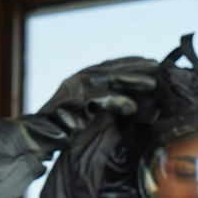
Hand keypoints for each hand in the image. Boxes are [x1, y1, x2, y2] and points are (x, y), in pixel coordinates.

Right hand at [38, 57, 158, 133]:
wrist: (40, 135)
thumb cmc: (62, 127)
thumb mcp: (84, 108)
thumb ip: (100, 100)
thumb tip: (128, 99)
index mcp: (81, 78)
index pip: (109, 66)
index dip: (130, 63)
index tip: (149, 62)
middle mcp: (79, 78)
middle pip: (114, 68)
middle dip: (137, 66)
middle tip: (157, 66)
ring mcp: (77, 88)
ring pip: (112, 78)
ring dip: (134, 80)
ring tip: (153, 84)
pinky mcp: (77, 101)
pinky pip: (104, 98)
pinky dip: (120, 102)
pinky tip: (134, 108)